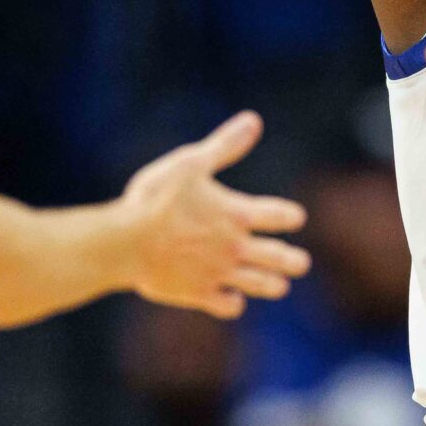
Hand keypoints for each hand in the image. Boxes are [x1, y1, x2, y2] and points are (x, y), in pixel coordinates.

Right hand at [119, 111, 310, 318]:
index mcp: (236, 213)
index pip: (278, 216)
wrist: (124, 243)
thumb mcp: (190, 163)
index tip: (295, 218)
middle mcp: (234, 246)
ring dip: (273, 285)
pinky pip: (225, 304)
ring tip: (281, 286)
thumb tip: (253, 121)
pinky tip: (233, 298)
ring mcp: (218, 273)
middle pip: (277, 257)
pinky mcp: (197, 293)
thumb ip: (224, 145)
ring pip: (258, 284)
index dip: (290, 216)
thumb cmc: (154, 198)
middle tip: (301, 264)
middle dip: (292, 261)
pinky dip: (233, 303)